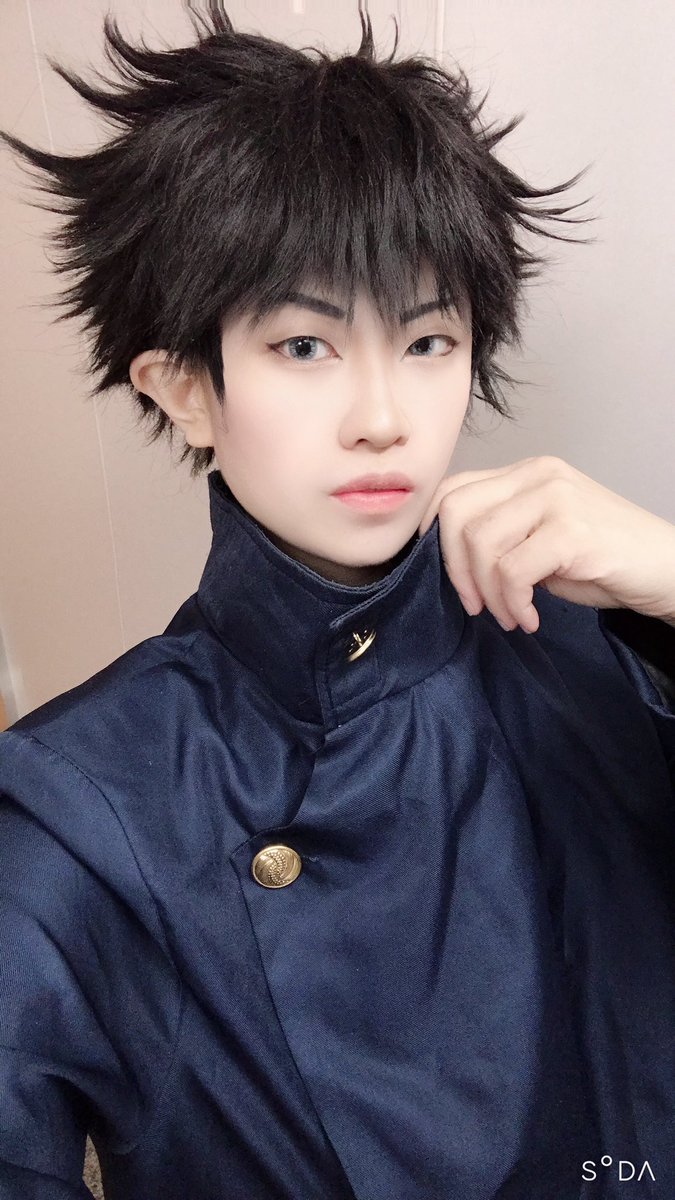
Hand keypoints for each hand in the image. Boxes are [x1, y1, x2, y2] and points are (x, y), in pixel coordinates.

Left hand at [417, 455, 674, 633]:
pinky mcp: (571, 530)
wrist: (668, 569)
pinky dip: (513, 602)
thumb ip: (501, 535)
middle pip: (456, 512)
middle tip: (476, 605)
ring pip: (480, 542)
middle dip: (454, 569)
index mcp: (527, 473)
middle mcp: (538, 475)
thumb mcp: (542, 539)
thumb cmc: (605, 560)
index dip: (434, 535)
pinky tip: (531, 618)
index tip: (444, 575)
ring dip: (488, 592)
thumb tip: (447, 560)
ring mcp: (555, 498)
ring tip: (511, 615)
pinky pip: (512, 570)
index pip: (454, 489)